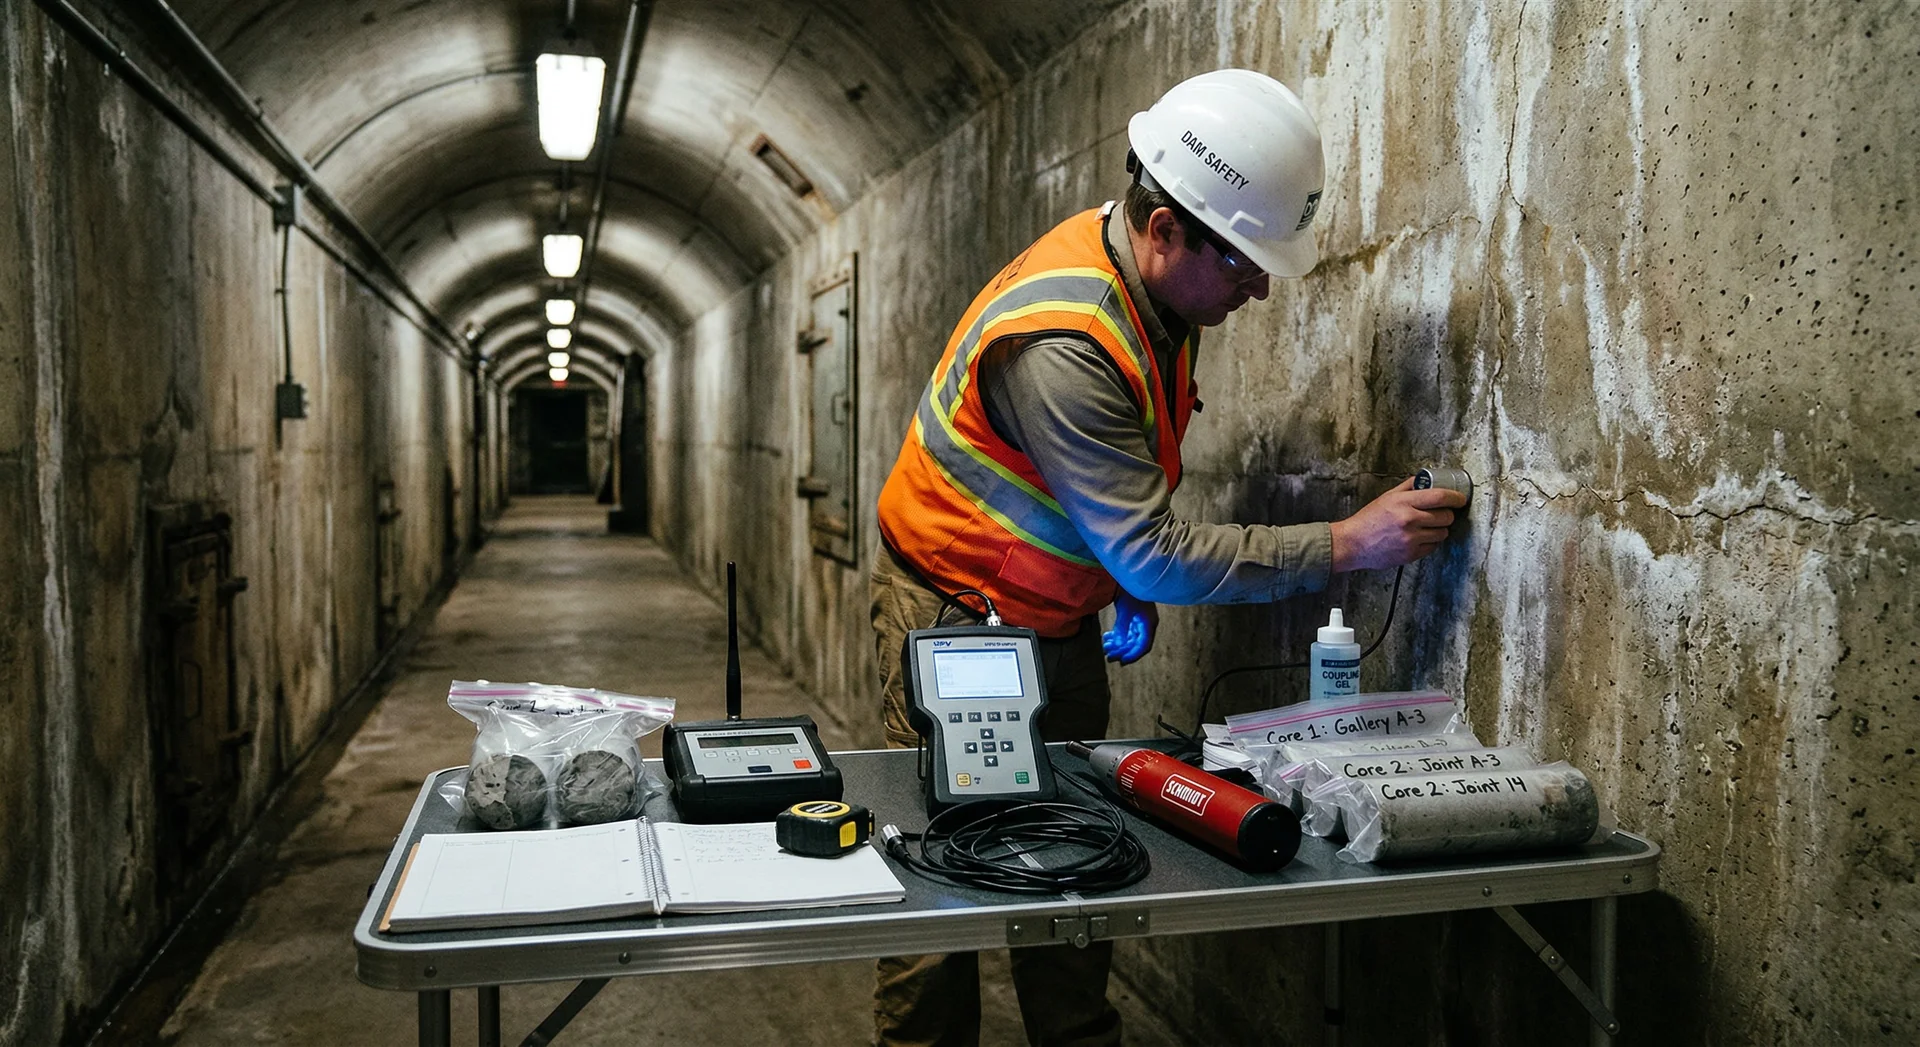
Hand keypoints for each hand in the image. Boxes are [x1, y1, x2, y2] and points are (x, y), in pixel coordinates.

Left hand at [1102, 592, 1157, 664]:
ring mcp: (1139, 622)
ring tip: (1105, 646)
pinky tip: (1107, 637)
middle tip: (1108, 656)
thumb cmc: (1129, 592)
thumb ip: (1122, 629)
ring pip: (1129, 640)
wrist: (1128, 576)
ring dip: (1118, 644)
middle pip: (1135, 644)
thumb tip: (1117, 646)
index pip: (1144, 646)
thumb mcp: (1125, 611)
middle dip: (1121, 651)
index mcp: (1149, 623)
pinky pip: (1126, 632)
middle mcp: (1146, 625)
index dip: (1133, 655)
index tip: (1121, 661)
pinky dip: (1117, 636)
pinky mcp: (1133, 618)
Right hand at [1329, 477, 1467, 571]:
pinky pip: (1433, 546)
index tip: (1460, 499)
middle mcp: (1409, 520)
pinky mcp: (1411, 554)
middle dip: (1447, 514)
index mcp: (1403, 503)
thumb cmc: (1369, 519)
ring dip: (1439, 529)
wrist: (1353, 543)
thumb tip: (1428, 480)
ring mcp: (1411, 539)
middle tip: (1440, 514)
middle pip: (1446, 516)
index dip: (1456, 498)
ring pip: (1442, 533)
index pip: (1440, 497)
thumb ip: (1408, 487)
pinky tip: (1419, 537)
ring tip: (1427, 527)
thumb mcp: (1387, 497)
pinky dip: (1430, 542)